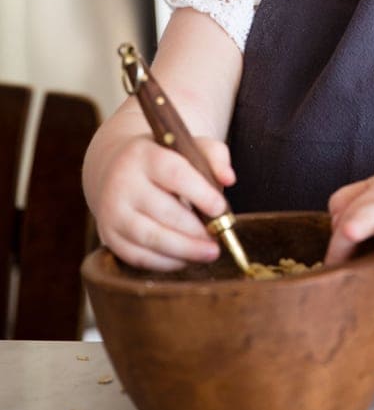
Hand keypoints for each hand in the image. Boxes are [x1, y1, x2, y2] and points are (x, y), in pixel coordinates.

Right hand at [93, 133, 235, 270]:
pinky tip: (186, 259)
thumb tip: (229, 179)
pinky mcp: (109, 236)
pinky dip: (166, 262)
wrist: (114, 171)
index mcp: (144, 154)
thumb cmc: (163, 161)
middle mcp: (122, 181)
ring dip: (184, 250)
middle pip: (162, 211)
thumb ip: (215, 156)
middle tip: (218, 239)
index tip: (220, 209)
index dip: (200, 193)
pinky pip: (138, 256)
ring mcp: (112, 211)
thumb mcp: (187, 146)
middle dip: (195, 230)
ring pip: (150, 237)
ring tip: (208, 252)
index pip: (174, 173)